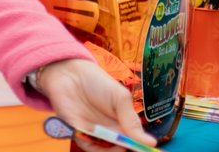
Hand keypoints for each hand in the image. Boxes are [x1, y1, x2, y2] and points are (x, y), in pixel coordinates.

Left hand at [38, 58, 155, 150]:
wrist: (68, 74)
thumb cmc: (97, 81)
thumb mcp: (120, 97)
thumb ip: (131, 120)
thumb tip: (150, 143)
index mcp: (123, 121)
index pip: (135, 140)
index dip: (141, 146)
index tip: (147, 150)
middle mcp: (111, 130)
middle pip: (122, 147)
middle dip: (126, 149)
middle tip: (125, 147)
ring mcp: (95, 133)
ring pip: (105, 151)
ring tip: (117, 146)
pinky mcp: (79, 134)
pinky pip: (89, 147)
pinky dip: (92, 148)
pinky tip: (93, 138)